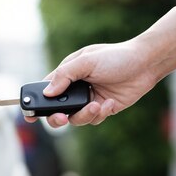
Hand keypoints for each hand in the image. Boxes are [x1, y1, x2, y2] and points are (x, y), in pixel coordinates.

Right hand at [24, 39, 158, 127]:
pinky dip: (100, 113)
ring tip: (96, 106)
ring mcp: (88, 99)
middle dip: (57, 117)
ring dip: (84, 115)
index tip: (29, 115)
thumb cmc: (115, 56)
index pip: (45, 90)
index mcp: (67, 74)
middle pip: (57, 110)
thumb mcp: (87, 61)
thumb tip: (48, 92)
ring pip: (75, 118)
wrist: (145, 63)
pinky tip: (110, 102)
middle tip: (62, 118)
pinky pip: (94, 119)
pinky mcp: (103, 108)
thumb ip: (65, 75)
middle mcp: (75, 88)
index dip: (36, 102)